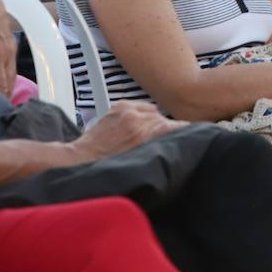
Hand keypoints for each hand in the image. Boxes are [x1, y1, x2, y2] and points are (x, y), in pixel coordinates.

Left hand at [67, 101, 186, 164]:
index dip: (186, 132)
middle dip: (165, 130)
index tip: (189, 135)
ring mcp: (129, 111)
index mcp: (148, 136)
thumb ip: (160, 148)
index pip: (180, 126)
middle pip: (166, 120)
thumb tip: (176, 141)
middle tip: (157, 143)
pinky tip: (133, 127)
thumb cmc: (109, 166)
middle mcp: (140, 120)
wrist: (82, 158)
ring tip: (142, 136)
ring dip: (152, 122)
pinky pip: (141, 105)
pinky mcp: (120, 106)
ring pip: (154, 112)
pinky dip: (141, 114)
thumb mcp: (141, 163)